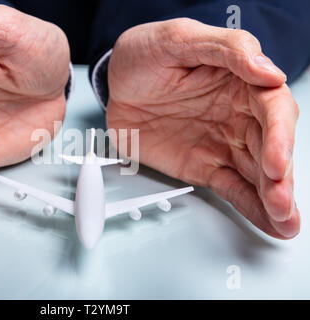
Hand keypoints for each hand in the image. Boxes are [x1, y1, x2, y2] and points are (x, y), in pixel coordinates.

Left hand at [107, 18, 299, 238]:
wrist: (115, 85)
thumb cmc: (145, 55)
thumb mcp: (179, 38)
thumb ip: (227, 49)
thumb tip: (268, 72)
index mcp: (240, 83)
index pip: (273, 110)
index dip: (279, 138)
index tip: (275, 162)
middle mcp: (238, 116)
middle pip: (270, 148)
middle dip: (280, 178)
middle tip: (281, 202)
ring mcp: (221, 144)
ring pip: (256, 174)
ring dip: (273, 200)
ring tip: (285, 222)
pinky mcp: (203, 165)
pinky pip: (230, 187)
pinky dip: (249, 206)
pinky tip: (267, 221)